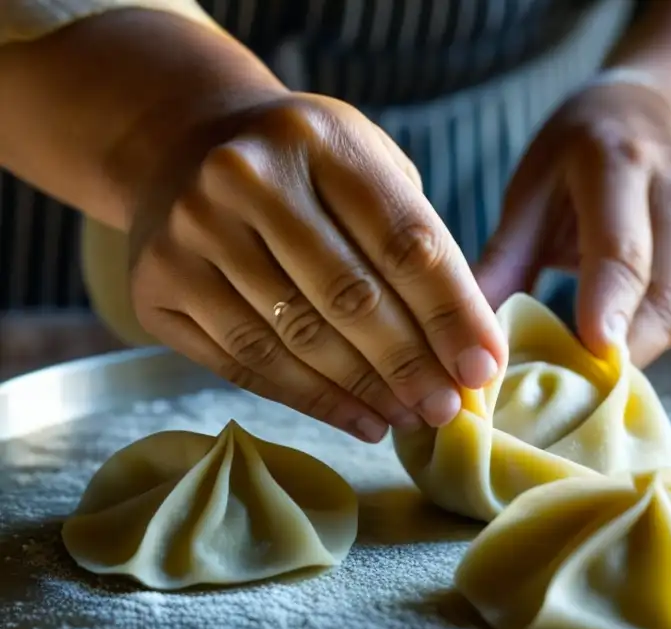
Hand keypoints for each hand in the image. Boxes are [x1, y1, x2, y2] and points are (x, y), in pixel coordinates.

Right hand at [128, 93, 506, 441]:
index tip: (485, 368)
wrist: (182, 148)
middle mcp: (245, 179)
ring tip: (409, 418)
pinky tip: (358, 418)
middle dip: (410, 365)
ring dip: (365, 391)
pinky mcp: (157, 288)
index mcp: (316, 139)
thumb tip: (469, 347)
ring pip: (296, 339)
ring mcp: (191, 234)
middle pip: (349, 297)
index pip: (404, 242)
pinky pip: (247, 363)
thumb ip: (416, 242)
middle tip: (447, 408)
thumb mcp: (366, 166)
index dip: (452, 314)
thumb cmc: (303, 169)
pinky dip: (311, 400)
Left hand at [476, 72, 670, 367]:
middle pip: (664, 297)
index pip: (623, 249)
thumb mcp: (539, 176)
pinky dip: (646, 337)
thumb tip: (468, 327)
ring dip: (633, 353)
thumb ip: (508, 253)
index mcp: (623, 164)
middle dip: (622, 352)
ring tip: (580, 383)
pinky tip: (609, 350)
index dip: (608, 306)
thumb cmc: (593, 140)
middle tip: (568, 395)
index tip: (592, 351)